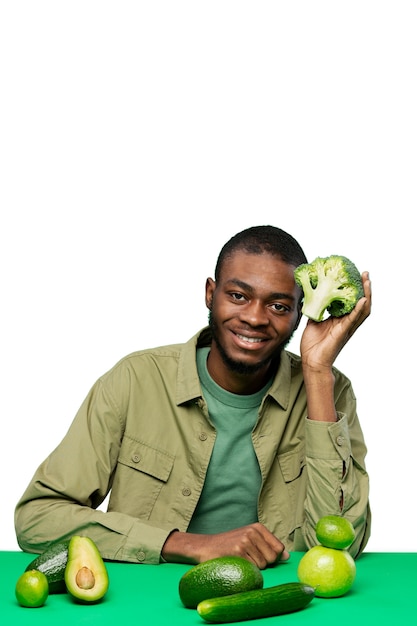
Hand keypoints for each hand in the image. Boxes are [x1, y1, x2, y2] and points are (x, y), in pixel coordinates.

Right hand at [161, 523, 289, 569]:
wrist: (205, 547)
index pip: (279, 548)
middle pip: (272, 558)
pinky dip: (246, 570)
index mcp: (258, 527)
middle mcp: (253, 532)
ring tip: (240, 560)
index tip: (260, 556)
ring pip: (263, 565)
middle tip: (248, 558)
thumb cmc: (229, 545)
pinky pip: (252, 569)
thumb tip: (287, 556)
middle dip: (264, 563)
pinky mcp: (238, 551)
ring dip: (253, 568)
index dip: (272, 557)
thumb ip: (268, 546)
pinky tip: (236, 563)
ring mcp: (245, 541)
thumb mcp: (249, 539)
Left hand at [300, 271, 371, 371]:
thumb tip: (310, 297)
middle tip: (365, 273)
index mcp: (340, 319)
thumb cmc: (313, 344)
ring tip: (368, 281)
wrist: (311, 361)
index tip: (354, 275)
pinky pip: (354, 319)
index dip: (355, 289)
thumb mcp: (313, 321)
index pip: (351, 301)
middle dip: (365, 288)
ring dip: (366, 295)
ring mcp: (347, 327)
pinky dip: (359, 309)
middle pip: (361, 303)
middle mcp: (347, 322)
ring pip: (362, 310)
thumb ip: (315, 310)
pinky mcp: (343, 332)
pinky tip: (363, 300)